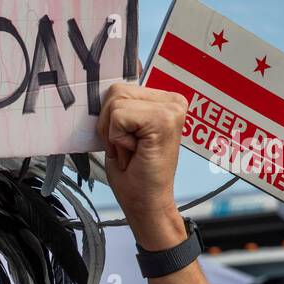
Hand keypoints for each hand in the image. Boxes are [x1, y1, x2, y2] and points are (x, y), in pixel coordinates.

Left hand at [96, 83, 189, 250]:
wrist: (147, 203)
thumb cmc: (133, 172)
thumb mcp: (122, 131)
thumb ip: (121, 106)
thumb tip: (109, 80)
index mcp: (165, 100)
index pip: (120, 87)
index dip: (111, 117)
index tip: (127, 139)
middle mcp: (174, 100)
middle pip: (115, 91)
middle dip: (110, 124)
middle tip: (128, 148)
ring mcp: (172, 108)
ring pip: (115, 103)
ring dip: (113, 133)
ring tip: (131, 150)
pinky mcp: (164, 119)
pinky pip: (118, 117)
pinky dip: (117, 139)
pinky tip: (134, 153)